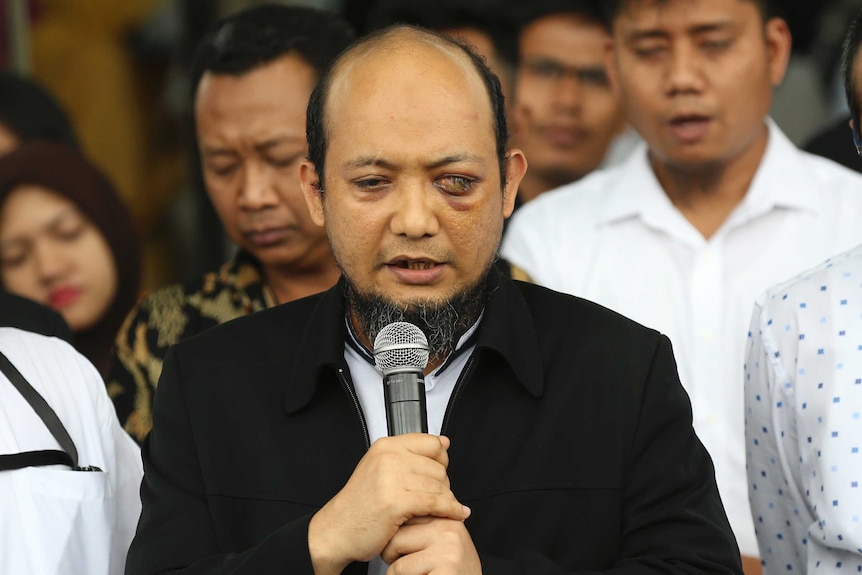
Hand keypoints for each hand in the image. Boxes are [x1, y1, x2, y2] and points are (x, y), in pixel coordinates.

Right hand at [308, 434, 470, 574]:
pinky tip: (456, 514)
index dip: (441, 460)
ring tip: (443, 508)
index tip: (440, 472)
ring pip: (439, 485)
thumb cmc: (360, 504)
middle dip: (443, 484)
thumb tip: (444, 442)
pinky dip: (450, 509)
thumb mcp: (381, 468)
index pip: (432, 443)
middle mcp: (388, 458)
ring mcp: (391, 479)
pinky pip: (436, 503)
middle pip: (438, 466)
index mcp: (386, 446)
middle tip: (435, 498)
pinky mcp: (396, 502)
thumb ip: (411, 455)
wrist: (337, 529)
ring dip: (447, 500)